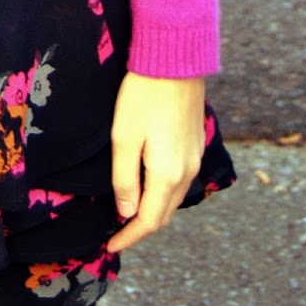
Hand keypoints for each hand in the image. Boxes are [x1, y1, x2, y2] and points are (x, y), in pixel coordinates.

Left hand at [106, 71, 204, 251]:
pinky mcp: (196, 143)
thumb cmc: (143, 95)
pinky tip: (150, 185)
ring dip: (153, 209)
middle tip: (117, 233)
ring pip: (174, 197)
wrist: (174, 59)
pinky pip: (181, 180)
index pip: (148, 220)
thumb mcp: (124, 138)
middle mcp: (187, 171)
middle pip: (164, 213)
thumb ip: (125, 179)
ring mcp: (195, 157)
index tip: (110, 246)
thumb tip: (126, 213)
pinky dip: (164, 192)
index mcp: (168, 175)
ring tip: (130, 212)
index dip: (128, 237)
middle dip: (141, 227)